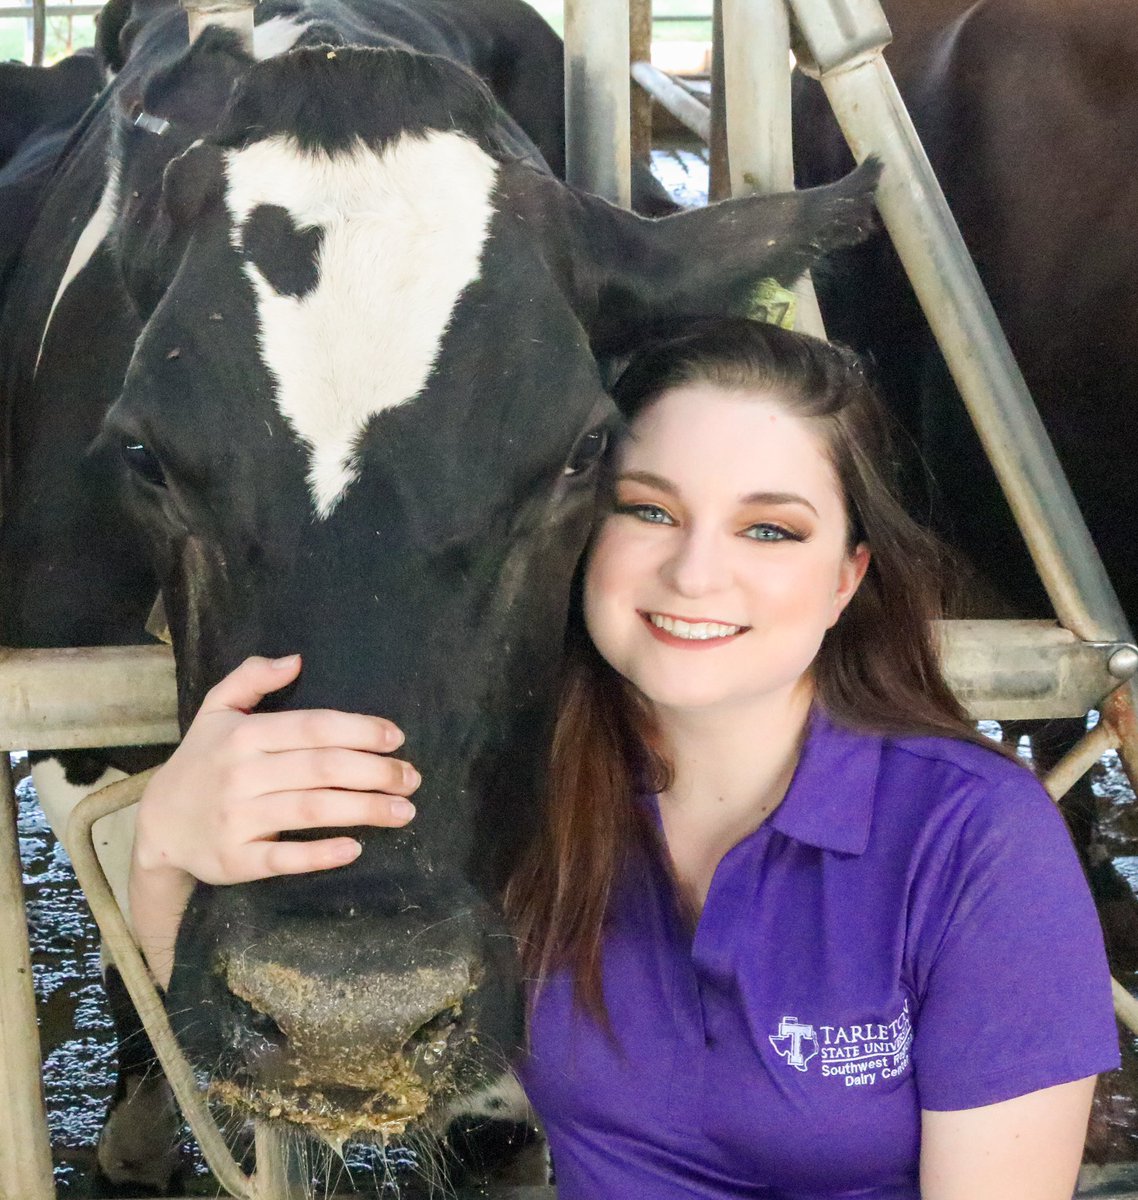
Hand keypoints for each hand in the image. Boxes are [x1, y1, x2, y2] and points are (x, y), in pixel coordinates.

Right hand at [133, 653, 418, 885]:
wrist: (158, 825)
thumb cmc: (203, 761)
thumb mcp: (216, 710)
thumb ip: (252, 677)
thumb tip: (296, 660)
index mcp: (244, 735)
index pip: (313, 727)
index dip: (359, 730)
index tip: (397, 737)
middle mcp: (241, 775)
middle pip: (322, 769)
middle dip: (375, 772)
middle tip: (412, 778)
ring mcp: (237, 819)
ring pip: (311, 811)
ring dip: (364, 810)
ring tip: (403, 811)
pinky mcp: (235, 860)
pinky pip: (283, 858)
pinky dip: (319, 854)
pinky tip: (354, 848)